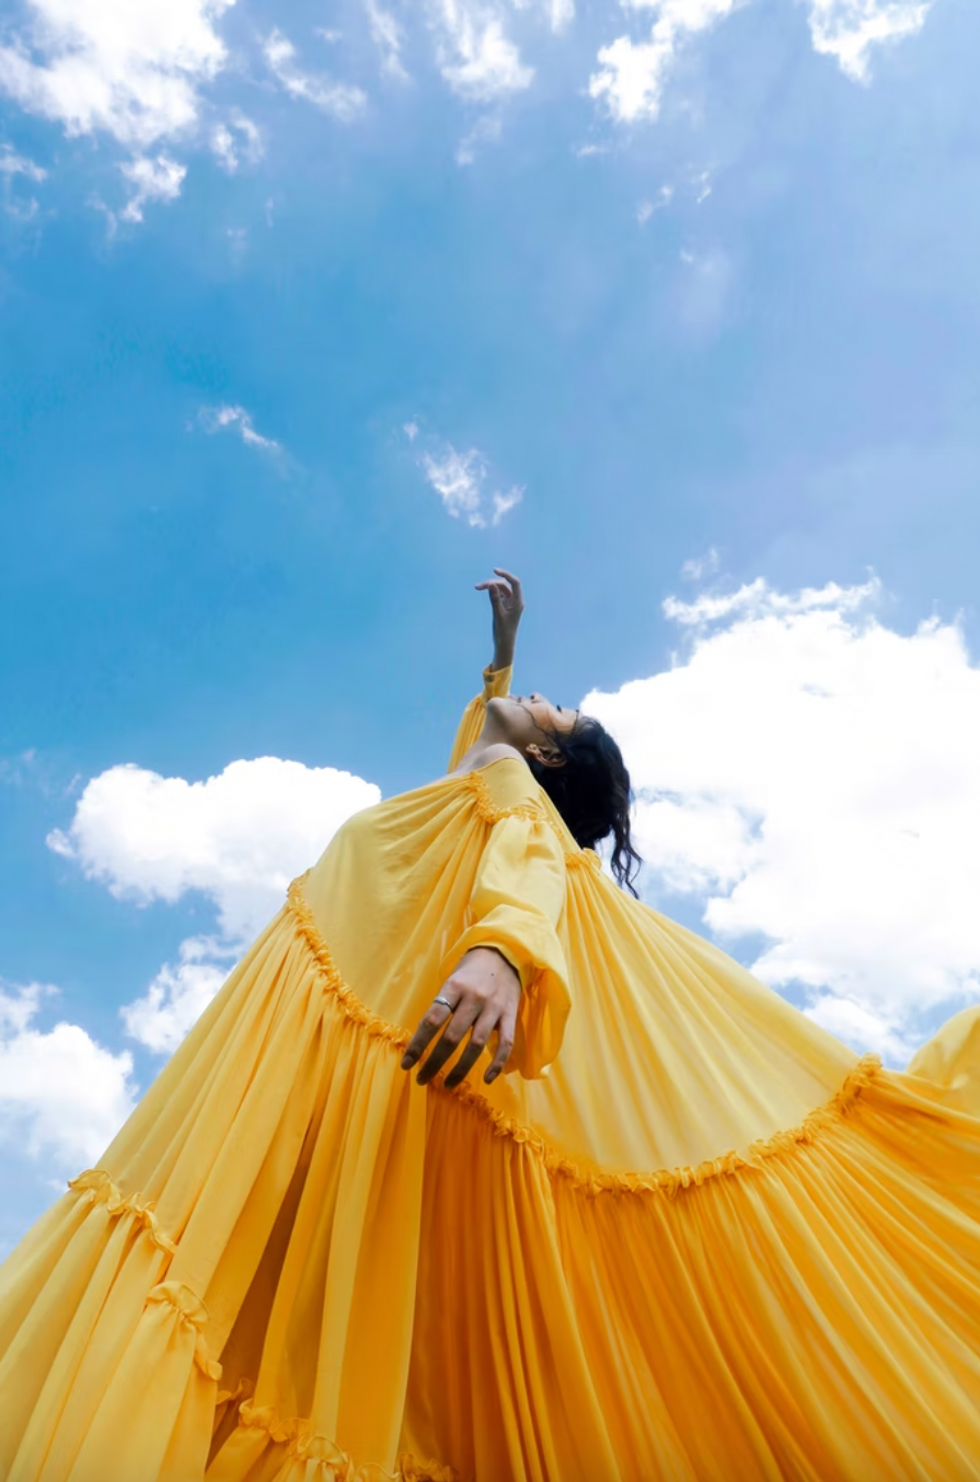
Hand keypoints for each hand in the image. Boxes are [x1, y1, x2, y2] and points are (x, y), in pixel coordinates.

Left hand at [400, 947, 519, 1089]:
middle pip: (452, 1037)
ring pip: (477, 1045)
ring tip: (448, 1085)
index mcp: (454, 987)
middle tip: (422, 1079)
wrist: (504, 954)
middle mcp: (473, 998)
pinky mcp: (510, 1015)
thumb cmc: (470, 971)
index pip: (432, 1020)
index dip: (418, 1044)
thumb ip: (441, 1006)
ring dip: (461, 1069)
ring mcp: (493, 1008)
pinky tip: (487, 1079)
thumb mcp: (451, 980)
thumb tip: (423, 1038)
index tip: (407, 1063)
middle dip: (435, 1062)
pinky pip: (506, 1044)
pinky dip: (497, 1064)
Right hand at [475, 568, 523, 669]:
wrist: (504, 645)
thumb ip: (495, 599)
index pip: (514, 583)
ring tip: (477, 587)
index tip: (494, 570)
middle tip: (478, 586)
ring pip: (501, 589)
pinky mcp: (504, 606)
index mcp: (518, 602)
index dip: (506, 575)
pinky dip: (491, 592)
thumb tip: (491, 585)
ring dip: (490, 587)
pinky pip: (498, 594)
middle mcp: (516, 601)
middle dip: (492, 583)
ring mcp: (510, 603)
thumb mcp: (498, 615)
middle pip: (505, 585)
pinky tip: (483, 590)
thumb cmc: (503, 632)